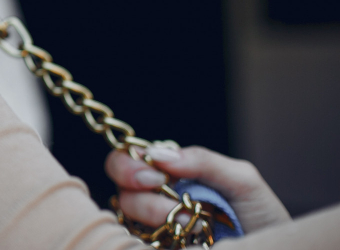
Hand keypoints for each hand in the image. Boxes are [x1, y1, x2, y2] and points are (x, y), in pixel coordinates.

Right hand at [106, 145, 290, 233]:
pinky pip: (134, 236)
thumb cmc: (263, 218)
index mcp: (173, 173)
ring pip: (126, 210)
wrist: (274, 249)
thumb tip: (159, 154)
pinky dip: (150, 235)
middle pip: (120, 182)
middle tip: (158, 188)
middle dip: (132, 182)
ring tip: (190, 222)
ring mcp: (154, 226)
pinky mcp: (155, 245)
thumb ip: (203, 160)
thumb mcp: (242, 181)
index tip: (154, 176)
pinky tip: (181, 239)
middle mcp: (157, 197)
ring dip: (152, 212)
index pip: (131, 158)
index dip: (130, 163)